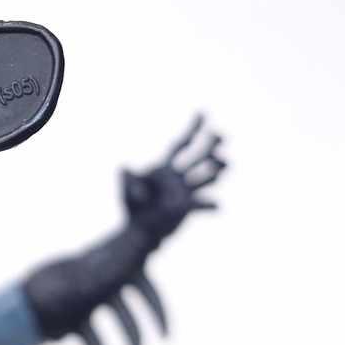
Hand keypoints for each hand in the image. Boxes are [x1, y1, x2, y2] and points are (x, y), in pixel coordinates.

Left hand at [123, 115, 225, 243]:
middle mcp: (179, 178)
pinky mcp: (187, 209)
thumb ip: (126, 179)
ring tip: (219, 164)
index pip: (181, 144)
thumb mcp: (125, 191)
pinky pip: (204, 204)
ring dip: (215, 170)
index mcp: (165, 168)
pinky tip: (215, 206)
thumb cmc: (132, 208)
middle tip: (220, 135)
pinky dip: (211, 205)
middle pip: (200, 156)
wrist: (138, 232)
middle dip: (211, 145)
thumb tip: (124, 168)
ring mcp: (185, 193)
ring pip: (208, 176)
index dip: (192, 128)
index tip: (203, 112)